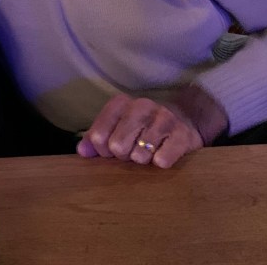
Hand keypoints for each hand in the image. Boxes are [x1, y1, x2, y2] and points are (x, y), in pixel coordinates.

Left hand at [77, 87, 227, 168]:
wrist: (184, 120)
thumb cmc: (142, 128)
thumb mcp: (117, 127)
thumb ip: (96, 138)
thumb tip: (83, 151)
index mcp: (120, 103)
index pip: (99, 136)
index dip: (103, 151)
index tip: (111, 151)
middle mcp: (141, 106)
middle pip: (117, 146)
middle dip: (123, 156)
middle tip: (132, 152)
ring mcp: (163, 118)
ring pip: (139, 155)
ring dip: (143, 160)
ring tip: (148, 152)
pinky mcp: (182, 134)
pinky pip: (162, 160)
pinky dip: (160, 162)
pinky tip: (162, 155)